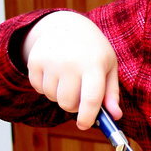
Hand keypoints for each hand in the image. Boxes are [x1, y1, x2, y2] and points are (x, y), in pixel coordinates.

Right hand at [23, 11, 120, 129]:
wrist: (67, 25)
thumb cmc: (93, 51)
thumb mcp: (109, 67)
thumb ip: (112, 94)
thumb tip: (115, 116)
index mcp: (94, 65)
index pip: (90, 99)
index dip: (87, 117)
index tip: (84, 125)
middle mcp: (71, 63)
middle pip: (68, 103)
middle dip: (74, 106)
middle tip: (79, 96)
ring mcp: (51, 62)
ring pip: (53, 97)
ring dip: (60, 95)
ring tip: (68, 79)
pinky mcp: (35, 61)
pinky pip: (39, 88)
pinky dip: (47, 87)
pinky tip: (55, 73)